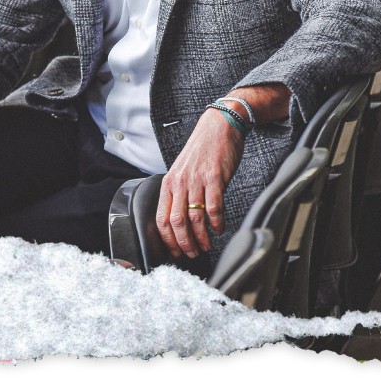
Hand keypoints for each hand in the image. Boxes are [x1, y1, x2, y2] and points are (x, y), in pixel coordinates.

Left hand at [155, 107, 243, 258]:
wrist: (219, 126)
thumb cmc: (202, 150)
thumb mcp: (183, 170)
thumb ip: (180, 192)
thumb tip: (181, 220)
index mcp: (170, 182)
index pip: (162, 217)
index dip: (168, 239)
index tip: (175, 251)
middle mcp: (180, 181)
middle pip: (176, 221)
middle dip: (184, 243)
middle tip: (192, 253)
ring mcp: (196, 180)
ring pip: (195, 218)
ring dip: (201, 237)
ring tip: (207, 245)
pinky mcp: (214, 177)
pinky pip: (214, 208)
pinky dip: (217, 223)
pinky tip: (219, 229)